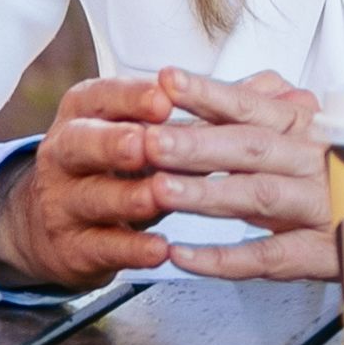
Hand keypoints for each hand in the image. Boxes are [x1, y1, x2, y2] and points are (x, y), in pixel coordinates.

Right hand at [0, 69, 343, 291]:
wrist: (60, 223)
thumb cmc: (123, 165)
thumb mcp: (158, 130)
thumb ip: (215, 108)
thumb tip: (284, 93)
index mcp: (88, 112)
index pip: (104, 96)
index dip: (133, 95)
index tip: (166, 93)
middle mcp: (67, 151)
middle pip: (86, 142)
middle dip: (117, 142)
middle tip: (148, 143)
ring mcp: (65, 201)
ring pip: (93, 195)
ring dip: (129, 196)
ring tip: (160, 195)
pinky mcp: (73, 245)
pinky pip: (102, 246)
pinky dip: (131, 248)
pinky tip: (159, 251)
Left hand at [135, 69, 343, 283]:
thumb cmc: (335, 176)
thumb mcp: (301, 137)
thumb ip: (256, 114)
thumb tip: (204, 90)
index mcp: (305, 128)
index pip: (252, 106)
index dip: (210, 93)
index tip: (168, 81)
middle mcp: (315, 162)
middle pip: (251, 148)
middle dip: (198, 144)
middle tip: (150, 141)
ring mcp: (321, 208)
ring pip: (259, 196)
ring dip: (206, 193)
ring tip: (160, 190)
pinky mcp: (323, 253)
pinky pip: (269, 256)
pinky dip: (223, 258)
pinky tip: (182, 255)